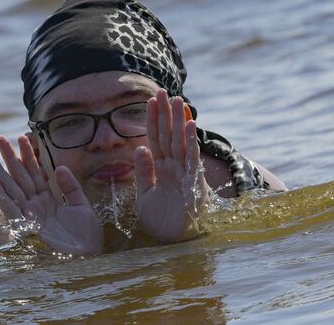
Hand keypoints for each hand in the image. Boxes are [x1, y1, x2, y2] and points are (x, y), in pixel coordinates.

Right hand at [0, 136, 102, 254]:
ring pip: (12, 190)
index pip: (36, 172)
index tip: (23, 137)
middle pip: (20, 177)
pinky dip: (3, 197)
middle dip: (10, 158)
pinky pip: (12, 210)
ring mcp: (31, 216)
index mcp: (49, 199)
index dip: (29, 155)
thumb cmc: (86, 237)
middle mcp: (36, 205)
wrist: (87, 258)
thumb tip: (58, 167)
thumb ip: (70, 187)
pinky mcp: (28, 227)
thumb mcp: (82, 206)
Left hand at [134, 89, 209, 241]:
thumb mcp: (145, 193)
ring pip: (181, 142)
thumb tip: (140, 147)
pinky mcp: (193, 183)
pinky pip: (191, 159)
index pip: (156, 138)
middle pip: (169, 135)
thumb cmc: (161, 219)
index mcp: (162, 168)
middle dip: (166, 114)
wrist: (173, 241)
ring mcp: (184, 173)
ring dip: (179, 122)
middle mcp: (174, 166)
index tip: (151, 100)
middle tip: (164, 91)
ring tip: (178, 101)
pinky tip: (189, 125)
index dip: (153, 120)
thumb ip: (144, 170)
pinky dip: (190, 143)